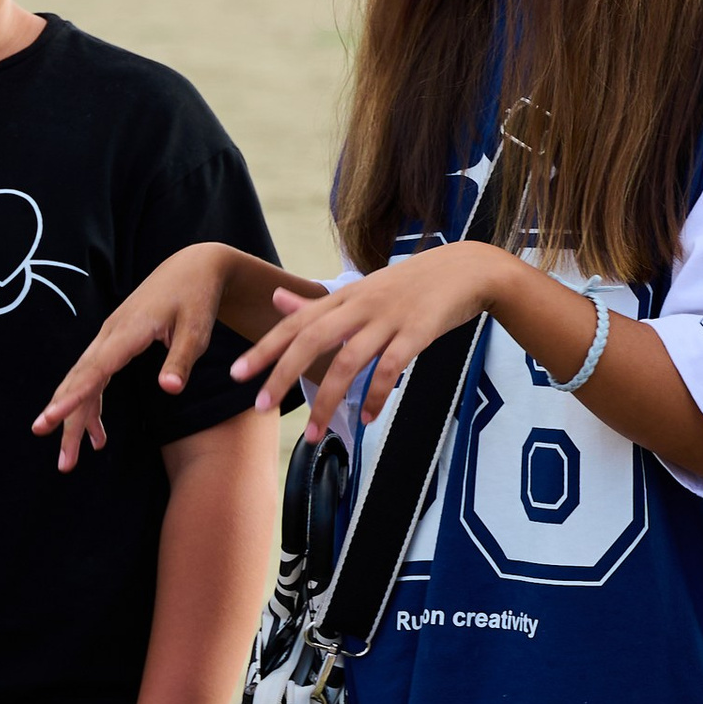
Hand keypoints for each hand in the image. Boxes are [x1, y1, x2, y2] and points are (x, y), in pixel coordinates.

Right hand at [34, 244, 241, 469]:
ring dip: (76, 419)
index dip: (72, 398)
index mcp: (127, 331)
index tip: (50, 421)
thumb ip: (180, 359)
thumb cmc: (196, 297)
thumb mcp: (197, 328)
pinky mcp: (114, 342)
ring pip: (83, 382)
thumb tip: (169, 389)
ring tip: (72, 459)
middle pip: (80, 382)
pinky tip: (97, 434)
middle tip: (62, 461)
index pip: (95, 370)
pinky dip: (92, 405)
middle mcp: (109, 335)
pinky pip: (95, 377)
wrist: (191, 266)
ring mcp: (108, 338)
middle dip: (67, 421)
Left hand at [231, 241, 511, 443]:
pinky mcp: (417, 333)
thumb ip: (318, 301)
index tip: (236, 375)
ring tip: (313, 434)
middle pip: (312, 341)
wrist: (466, 269)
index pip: (295, 323)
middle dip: (282, 375)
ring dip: (327, 400)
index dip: (264, 348)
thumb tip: (275, 298)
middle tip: (260, 408)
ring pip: (348, 361)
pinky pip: (390, 369)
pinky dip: (375, 396)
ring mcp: (389, 319)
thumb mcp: (361, 289)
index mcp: (344, 297)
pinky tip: (366, 418)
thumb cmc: (411, 284)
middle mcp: (360, 306)